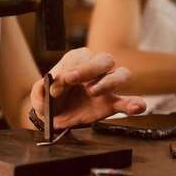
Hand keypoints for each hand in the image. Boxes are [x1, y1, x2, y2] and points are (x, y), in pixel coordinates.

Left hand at [30, 48, 145, 128]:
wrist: (55, 118)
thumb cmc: (49, 100)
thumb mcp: (39, 95)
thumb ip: (40, 90)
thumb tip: (47, 87)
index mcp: (76, 61)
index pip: (78, 58)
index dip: (68, 69)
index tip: (57, 85)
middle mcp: (95, 69)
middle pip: (104, 59)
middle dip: (89, 68)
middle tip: (73, 79)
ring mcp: (106, 85)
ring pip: (120, 74)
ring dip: (109, 82)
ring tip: (93, 93)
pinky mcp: (112, 103)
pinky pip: (129, 101)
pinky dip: (135, 103)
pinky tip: (137, 107)